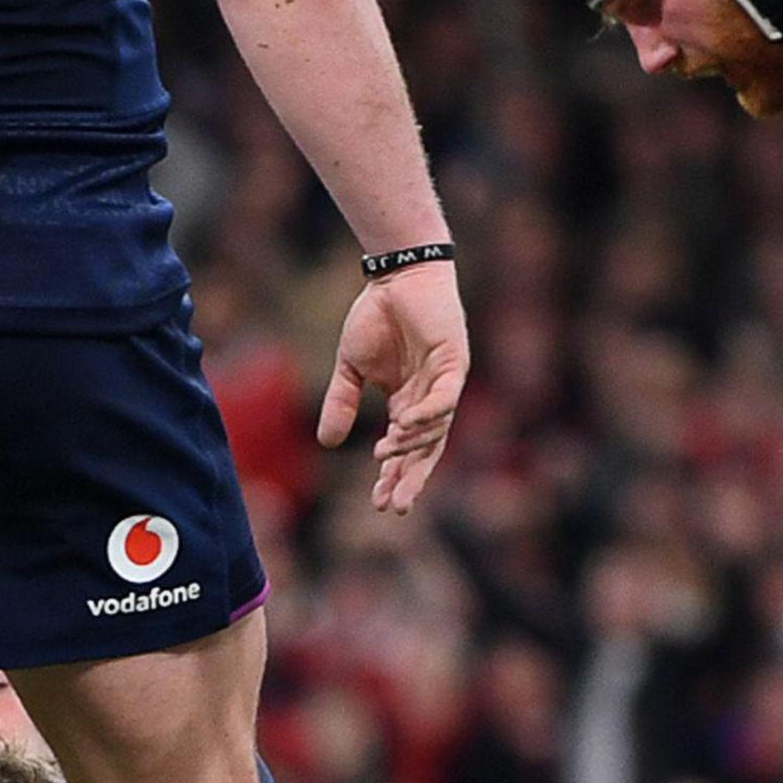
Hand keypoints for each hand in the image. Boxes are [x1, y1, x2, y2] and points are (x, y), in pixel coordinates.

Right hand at [322, 258, 465, 513]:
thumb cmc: (376, 317)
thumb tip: (327, 444)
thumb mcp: (350, 368)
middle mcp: (430, 399)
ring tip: (385, 455)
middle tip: (395, 506)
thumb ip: (341, 403)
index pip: (404, 450)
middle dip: (411, 479)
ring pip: (435, 428)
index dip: (392, 476)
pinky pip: (445, 398)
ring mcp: (445, 382)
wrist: (395, 275)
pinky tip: (404, 425)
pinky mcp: (454, 362)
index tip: (376, 503)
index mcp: (408, 403)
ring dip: (411, 445)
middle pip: (426, 450)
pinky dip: (428, 415)